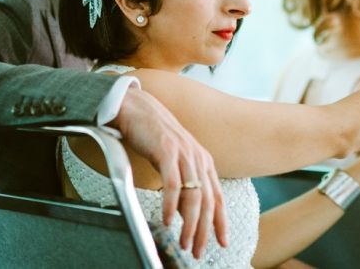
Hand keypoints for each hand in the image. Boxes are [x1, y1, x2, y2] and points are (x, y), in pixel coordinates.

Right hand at [112, 87, 226, 258]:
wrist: (138, 108)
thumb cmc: (155, 135)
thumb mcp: (176, 159)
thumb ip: (185, 179)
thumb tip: (186, 210)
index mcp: (203, 160)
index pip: (217, 196)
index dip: (220, 221)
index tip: (222, 242)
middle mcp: (198, 157)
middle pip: (208, 200)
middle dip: (203, 230)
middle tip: (196, 250)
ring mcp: (184, 153)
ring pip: (193, 195)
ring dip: (189, 223)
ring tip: (183, 241)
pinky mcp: (167, 150)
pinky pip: (173, 183)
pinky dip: (171, 205)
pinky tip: (168, 220)